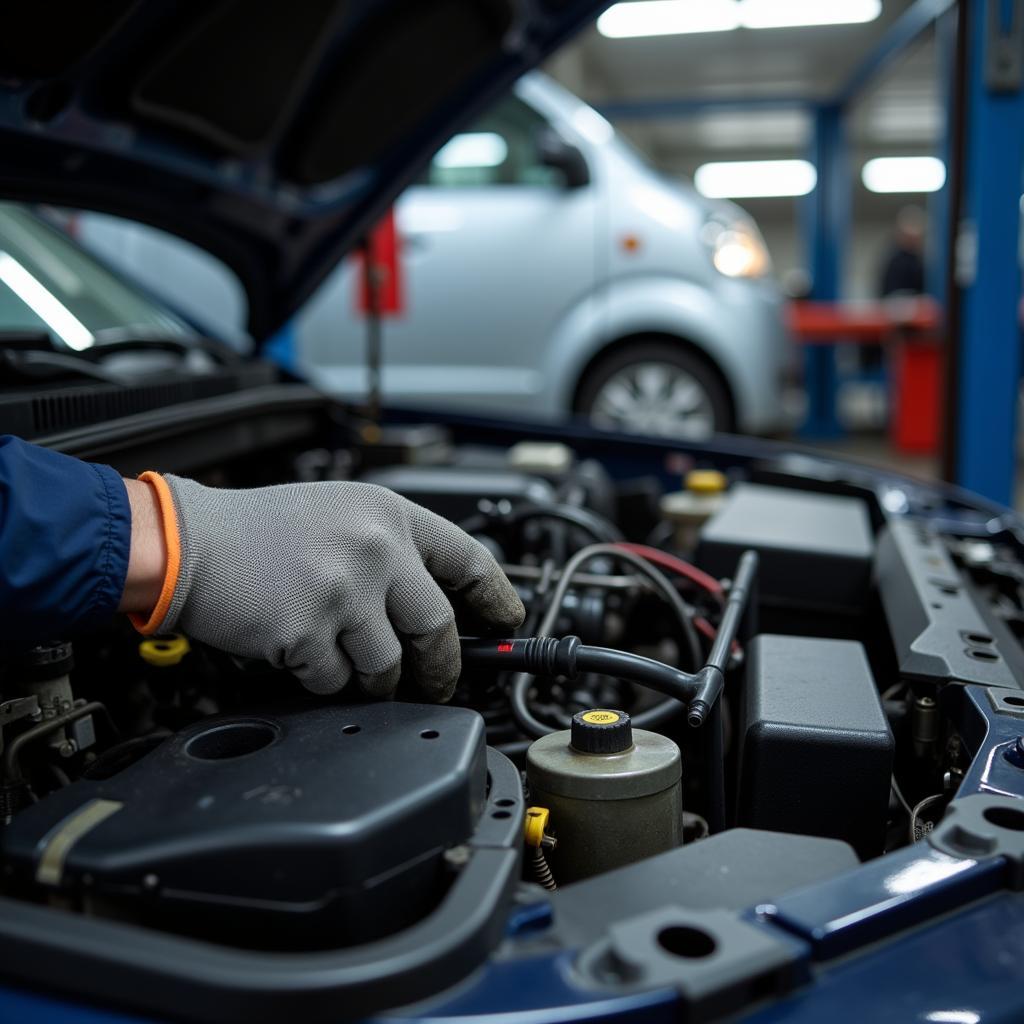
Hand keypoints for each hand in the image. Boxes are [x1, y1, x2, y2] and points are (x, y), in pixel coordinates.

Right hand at [122, 476, 524, 699]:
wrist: (189, 542)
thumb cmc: (259, 529)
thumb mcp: (340, 512)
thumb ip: (390, 549)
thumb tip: (435, 601)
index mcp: (387, 515)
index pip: (469, 558)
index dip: (497, 598)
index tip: (506, 621)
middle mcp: (374, 548)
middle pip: (438, 627)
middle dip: (441, 666)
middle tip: (437, 680)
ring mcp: (344, 591)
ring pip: (389, 664)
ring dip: (373, 676)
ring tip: (347, 658)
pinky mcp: (309, 632)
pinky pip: (336, 680)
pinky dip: (324, 678)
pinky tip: (302, 650)